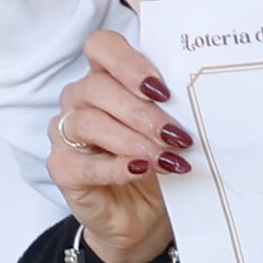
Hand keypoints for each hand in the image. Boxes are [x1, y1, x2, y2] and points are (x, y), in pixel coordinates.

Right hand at [49, 27, 184, 262]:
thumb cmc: (156, 163)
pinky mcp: (62, 169)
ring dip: (132, 140)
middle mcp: (80, 100)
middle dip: (143, 112)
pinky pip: (82, 163)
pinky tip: (140, 170)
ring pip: (88, 122)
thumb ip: (173, 108)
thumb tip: (200, 98)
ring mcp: (65, 134)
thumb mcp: (169, 129)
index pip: (101, 46)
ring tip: (166, 159)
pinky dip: (115, 166)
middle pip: (98, 87)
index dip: (128, 63)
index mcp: (106, 78)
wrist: (142, 216)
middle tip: (177, 136)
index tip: (162, 90)